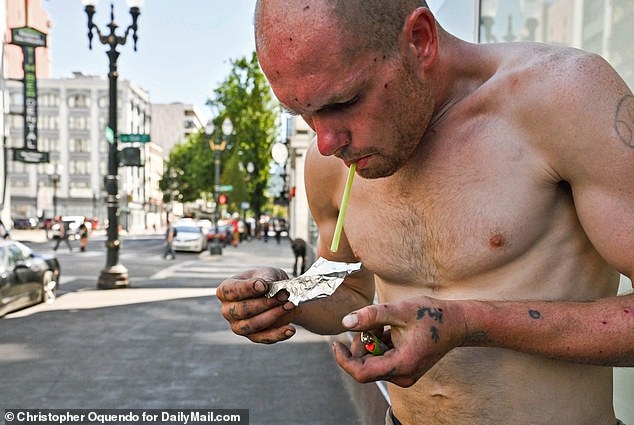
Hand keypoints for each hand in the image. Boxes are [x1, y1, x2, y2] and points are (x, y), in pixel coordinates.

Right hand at [216, 267, 296, 343]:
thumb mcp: (269, 273)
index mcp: (226, 290)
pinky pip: (264, 338)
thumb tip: (263, 285)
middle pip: (243, 309)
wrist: (282, 296)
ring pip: (254, 324)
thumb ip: (265, 277)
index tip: (264, 286)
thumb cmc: (269, 281)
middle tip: (284, 295)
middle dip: (266, 302)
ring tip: (290, 306)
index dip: (247, 288)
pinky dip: (279, 334)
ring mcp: (238, 326)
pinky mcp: (253, 337)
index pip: (230, 290)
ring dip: (274, 315)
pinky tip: (290, 329)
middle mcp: (228, 310)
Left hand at [332, 297, 466, 386]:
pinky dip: (380, 343)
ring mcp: (405, 374)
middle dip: (361, 343)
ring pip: (373, 361)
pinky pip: (383, 359)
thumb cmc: (431, 315)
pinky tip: (390, 329)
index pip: (361, 372)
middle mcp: (403, 376)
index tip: (336, 342)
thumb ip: (371, 316)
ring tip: (384, 322)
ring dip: (371, 341)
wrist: (457, 322)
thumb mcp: (399, 310)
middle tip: (371, 321)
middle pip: (366, 366)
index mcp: (401, 365)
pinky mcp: (405, 368)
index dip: (344, 359)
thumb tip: (345, 322)